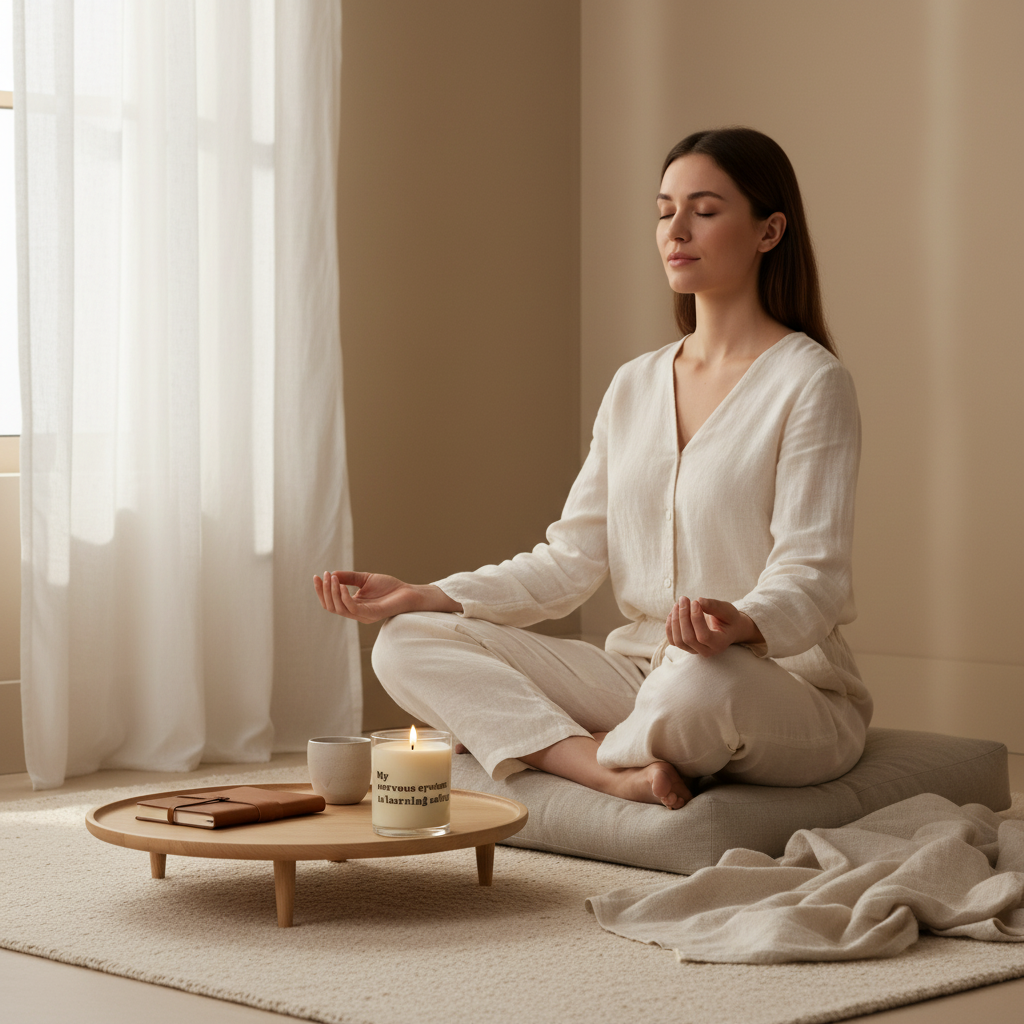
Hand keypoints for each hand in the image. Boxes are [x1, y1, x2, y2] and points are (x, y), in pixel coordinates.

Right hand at [314, 570, 461, 623]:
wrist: (408, 592)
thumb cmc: (389, 587)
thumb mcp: (365, 579)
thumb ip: (349, 577)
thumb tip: (332, 574)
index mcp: (353, 605)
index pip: (331, 602)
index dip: (321, 590)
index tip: (317, 576)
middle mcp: (356, 613)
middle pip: (331, 606)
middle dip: (324, 591)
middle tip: (324, 576)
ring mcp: (363, 615)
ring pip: (339, 608)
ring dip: (332, 592)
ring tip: (332, 578)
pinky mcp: (371, 614)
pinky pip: (351, 608)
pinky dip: (343, 597)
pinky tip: (341, 585)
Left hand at [665, 596, 762, 656]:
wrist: (727, 628)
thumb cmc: (728, 618)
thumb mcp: (727, 610)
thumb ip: (714, 606)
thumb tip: (699, 600)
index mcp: (719, 644)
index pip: (703, 636)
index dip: (696, 618)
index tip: (694, 601)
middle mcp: (707, 651)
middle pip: (688, 638)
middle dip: (683, 616)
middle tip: (684, 598)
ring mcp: (695, 651)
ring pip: (678, 641)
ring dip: (675, 620)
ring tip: (678, 604)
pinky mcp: (686, 646)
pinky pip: (673, 640)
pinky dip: (670, 626)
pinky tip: (673, 612)